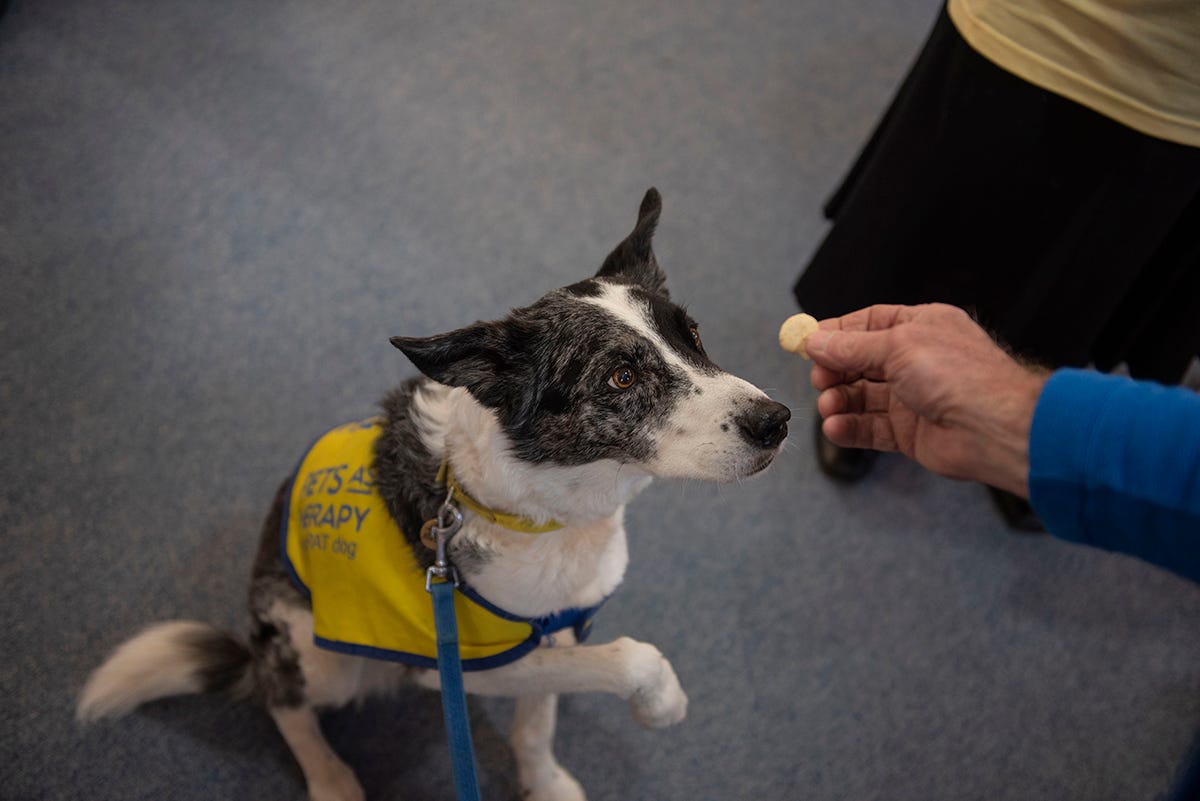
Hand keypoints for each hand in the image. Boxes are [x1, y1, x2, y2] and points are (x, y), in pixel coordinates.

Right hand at [805, 304, 1047, 497]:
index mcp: (922, 327)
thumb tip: (817, 341)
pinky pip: (870, 428)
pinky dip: (850, 428)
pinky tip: (837, 427)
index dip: (837, 333)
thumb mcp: (898, 346)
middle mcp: (917, 361)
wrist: (995, 428)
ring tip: (829, 406)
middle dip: (834, 370)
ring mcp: (913, 398)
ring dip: (839, 401)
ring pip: (862, 397)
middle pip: (860, 362)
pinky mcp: (909, 432)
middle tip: (820, 379)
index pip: (869, 324)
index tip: (808, 343)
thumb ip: (852, 347)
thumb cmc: (963, 377)